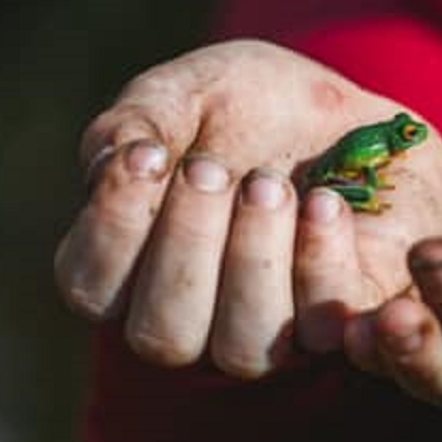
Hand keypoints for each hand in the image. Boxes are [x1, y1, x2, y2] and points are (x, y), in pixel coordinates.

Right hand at [53, 39, 441, 376]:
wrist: (350, 109)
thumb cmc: (251, 107)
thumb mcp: (188, 93)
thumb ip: (138, 122)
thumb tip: (111, 162)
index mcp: (132, 265)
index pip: (92, 287)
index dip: (112, 230)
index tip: (149, 155)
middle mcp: (192, 313)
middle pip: (163, 334)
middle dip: (186, 246)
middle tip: (211, 169)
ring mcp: (265, 328)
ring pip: (241, 347)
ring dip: (252, 259)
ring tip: (270, 184)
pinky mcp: (336, 319)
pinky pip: (322, 328)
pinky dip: (319, 262)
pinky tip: (324, 201)